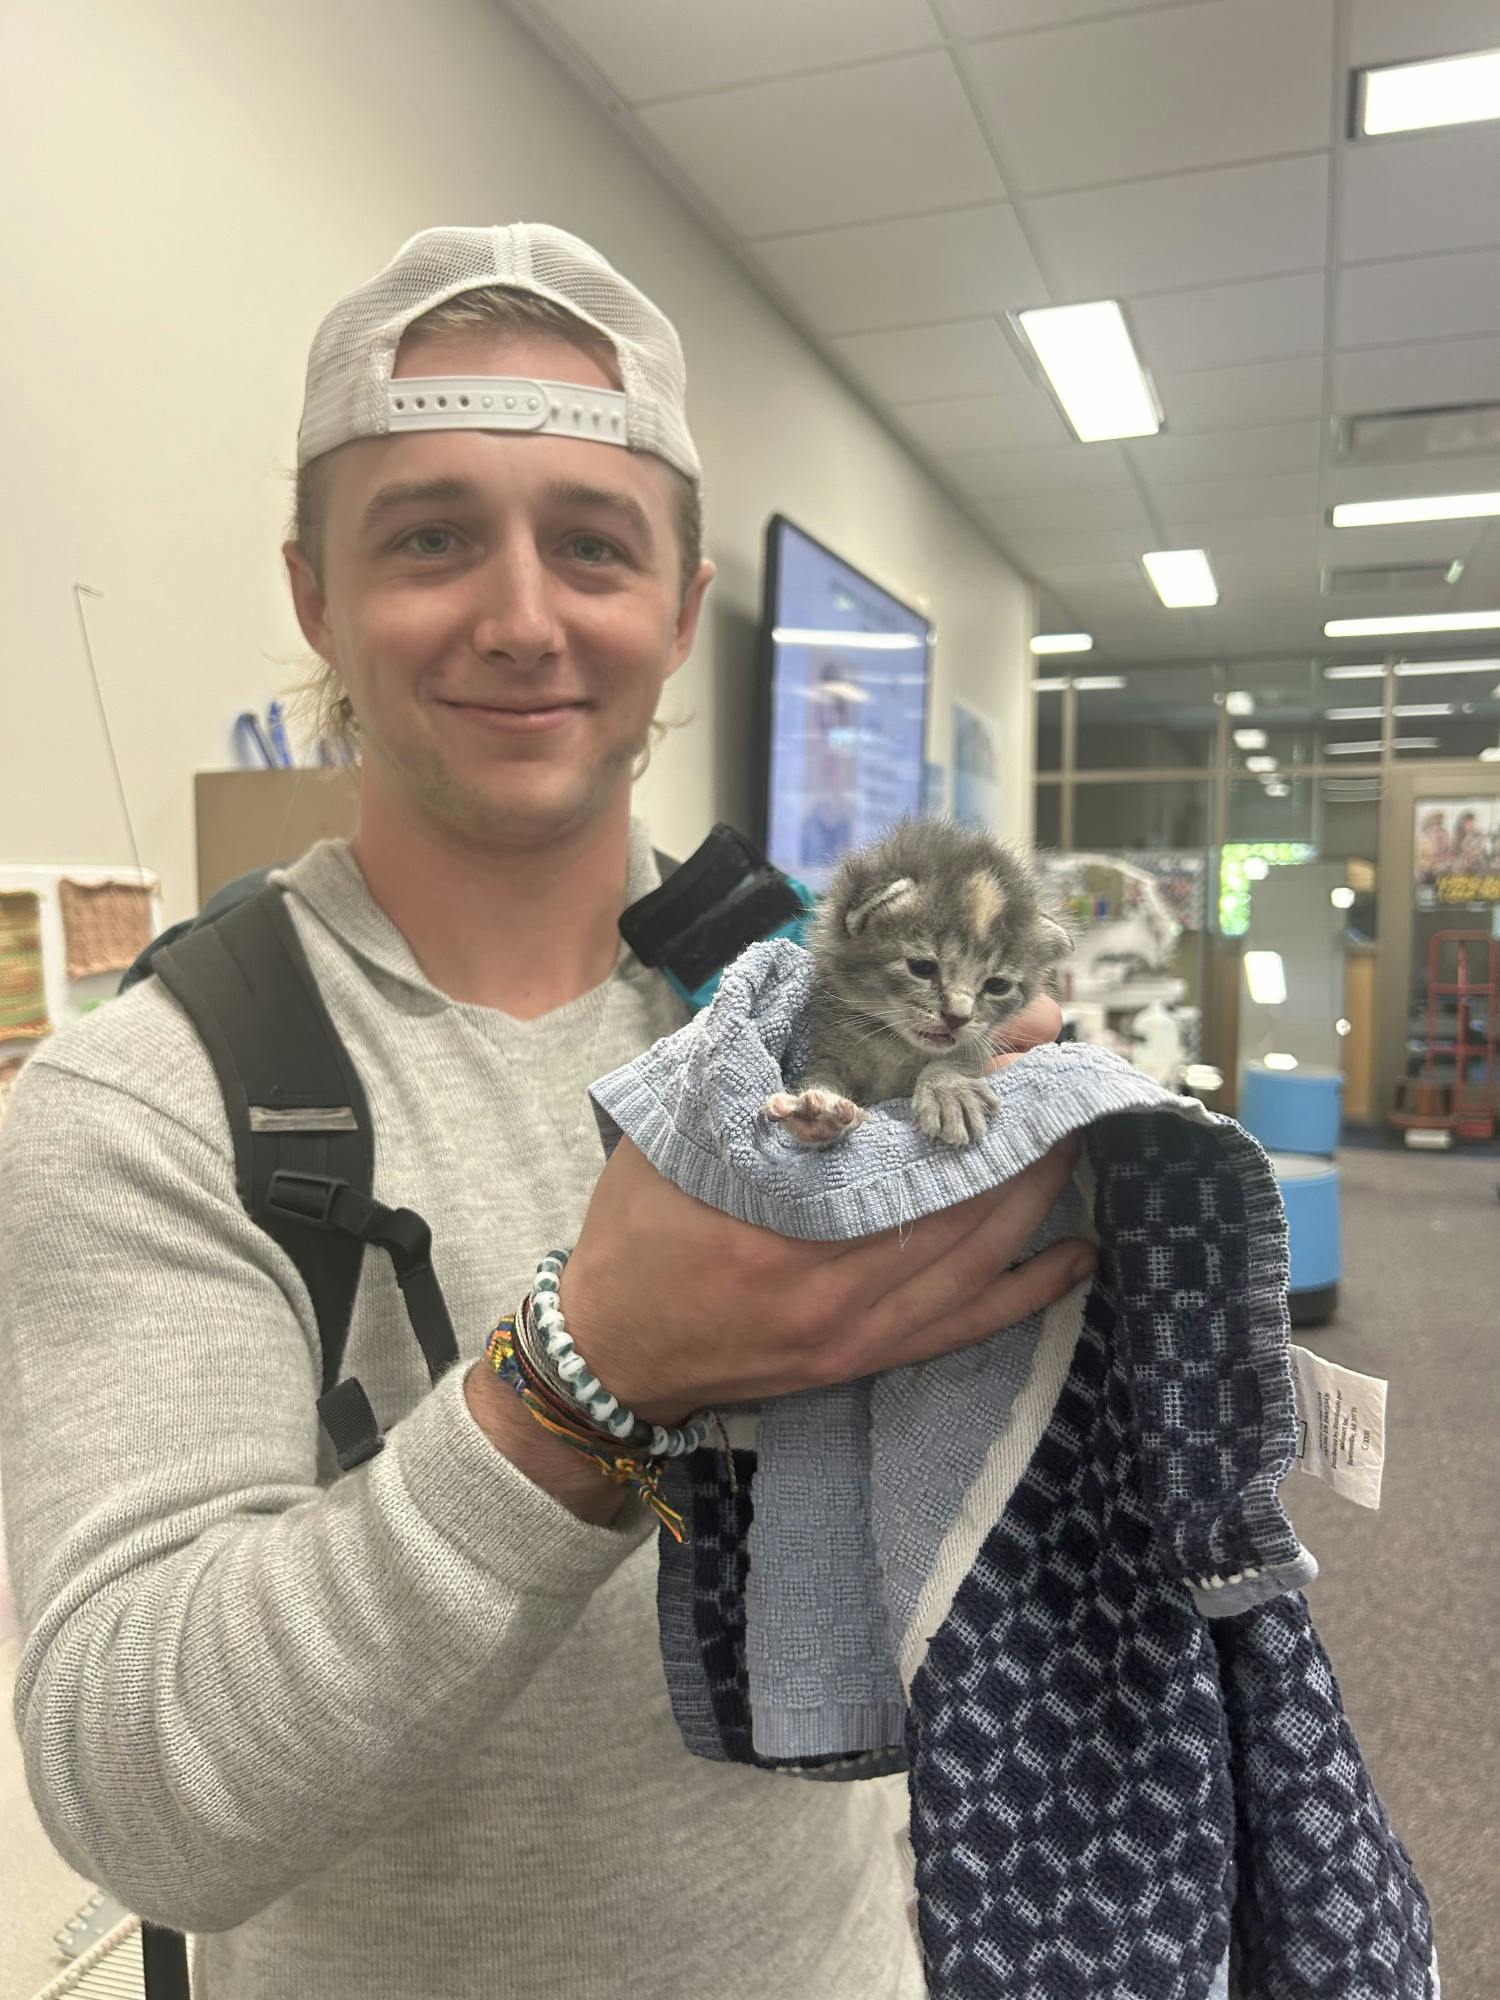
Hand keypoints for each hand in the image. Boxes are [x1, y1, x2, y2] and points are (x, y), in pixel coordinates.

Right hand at [562, 987, 1088, 1422]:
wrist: (610, 1353)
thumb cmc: (636, 1235)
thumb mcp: (672, 1139)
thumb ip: (741, 1078)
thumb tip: (803, 998)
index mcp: (782, 1226)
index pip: (905, 1158)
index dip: (967, 1107)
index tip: (1009, 1056)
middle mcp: (832, 1290)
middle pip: (955, 1209)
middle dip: (1016, 1145)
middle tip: (1061, 1088)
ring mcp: (854, 1334)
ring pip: (974, 1266)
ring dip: (1032, 1204)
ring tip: (1074, 1145)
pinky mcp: (862, 1361)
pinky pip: (962, 1328)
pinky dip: (1025, 1293)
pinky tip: (1074, 1258)